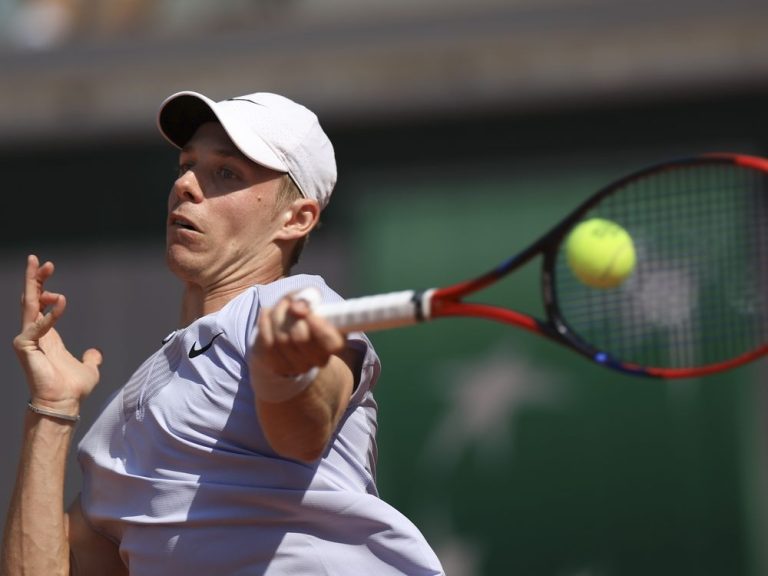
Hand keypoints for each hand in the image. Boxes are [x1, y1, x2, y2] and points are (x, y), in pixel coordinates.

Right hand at [13, 255, 101, 413]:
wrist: (65, 402)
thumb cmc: (72, 388)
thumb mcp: (88, 368)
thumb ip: (91, 359)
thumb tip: (95, 354)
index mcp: (47, 335)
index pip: (39, 304)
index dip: (43, 286)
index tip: (50, 270)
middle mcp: (34, 334)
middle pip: (30, 299)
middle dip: (34, 278)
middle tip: (39, 259)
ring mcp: (28, 339)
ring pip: (28, 305)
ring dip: (35, 284)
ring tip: (44, 266)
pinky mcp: (25, 347)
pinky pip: (36, 326)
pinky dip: (49, 315)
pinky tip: (62, 302)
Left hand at [250, 292, 344, 391]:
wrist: (282, 333)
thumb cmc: (301, 315)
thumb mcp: (309, 300)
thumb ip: (308, 297)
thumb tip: (297, 306)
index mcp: (334, 342)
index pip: (332, 342)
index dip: (318, 326)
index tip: (306, 311)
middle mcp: (318, 359)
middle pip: (300, 337)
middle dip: (290, 314)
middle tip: (290, 305)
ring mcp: (297, 366)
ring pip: (281, 338)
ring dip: (276, 316)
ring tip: (278, 308)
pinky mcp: (278, 366)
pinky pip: (267, 342)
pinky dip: (264, 324)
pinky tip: (267, 317)